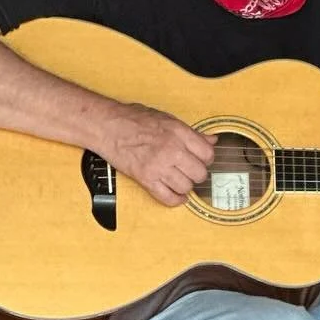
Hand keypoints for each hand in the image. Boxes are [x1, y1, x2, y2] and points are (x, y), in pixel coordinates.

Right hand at [99, 103, 216, 207]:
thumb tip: (211, 140)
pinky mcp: (145, 178)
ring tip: (181, 181)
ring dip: (185, 186)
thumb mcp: (167, 119)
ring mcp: (158, 166)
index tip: (202, 160)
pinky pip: (167, 197)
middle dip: (197, 174)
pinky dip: (175, 200)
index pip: (207, 154)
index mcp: (178, 133)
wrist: (107, 126)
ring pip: (186, 187)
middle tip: (191, 171)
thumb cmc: (132, 119)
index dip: (207, 159)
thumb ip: (191, 132)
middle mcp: (171, 150)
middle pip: (199, 173)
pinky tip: (177, 196)